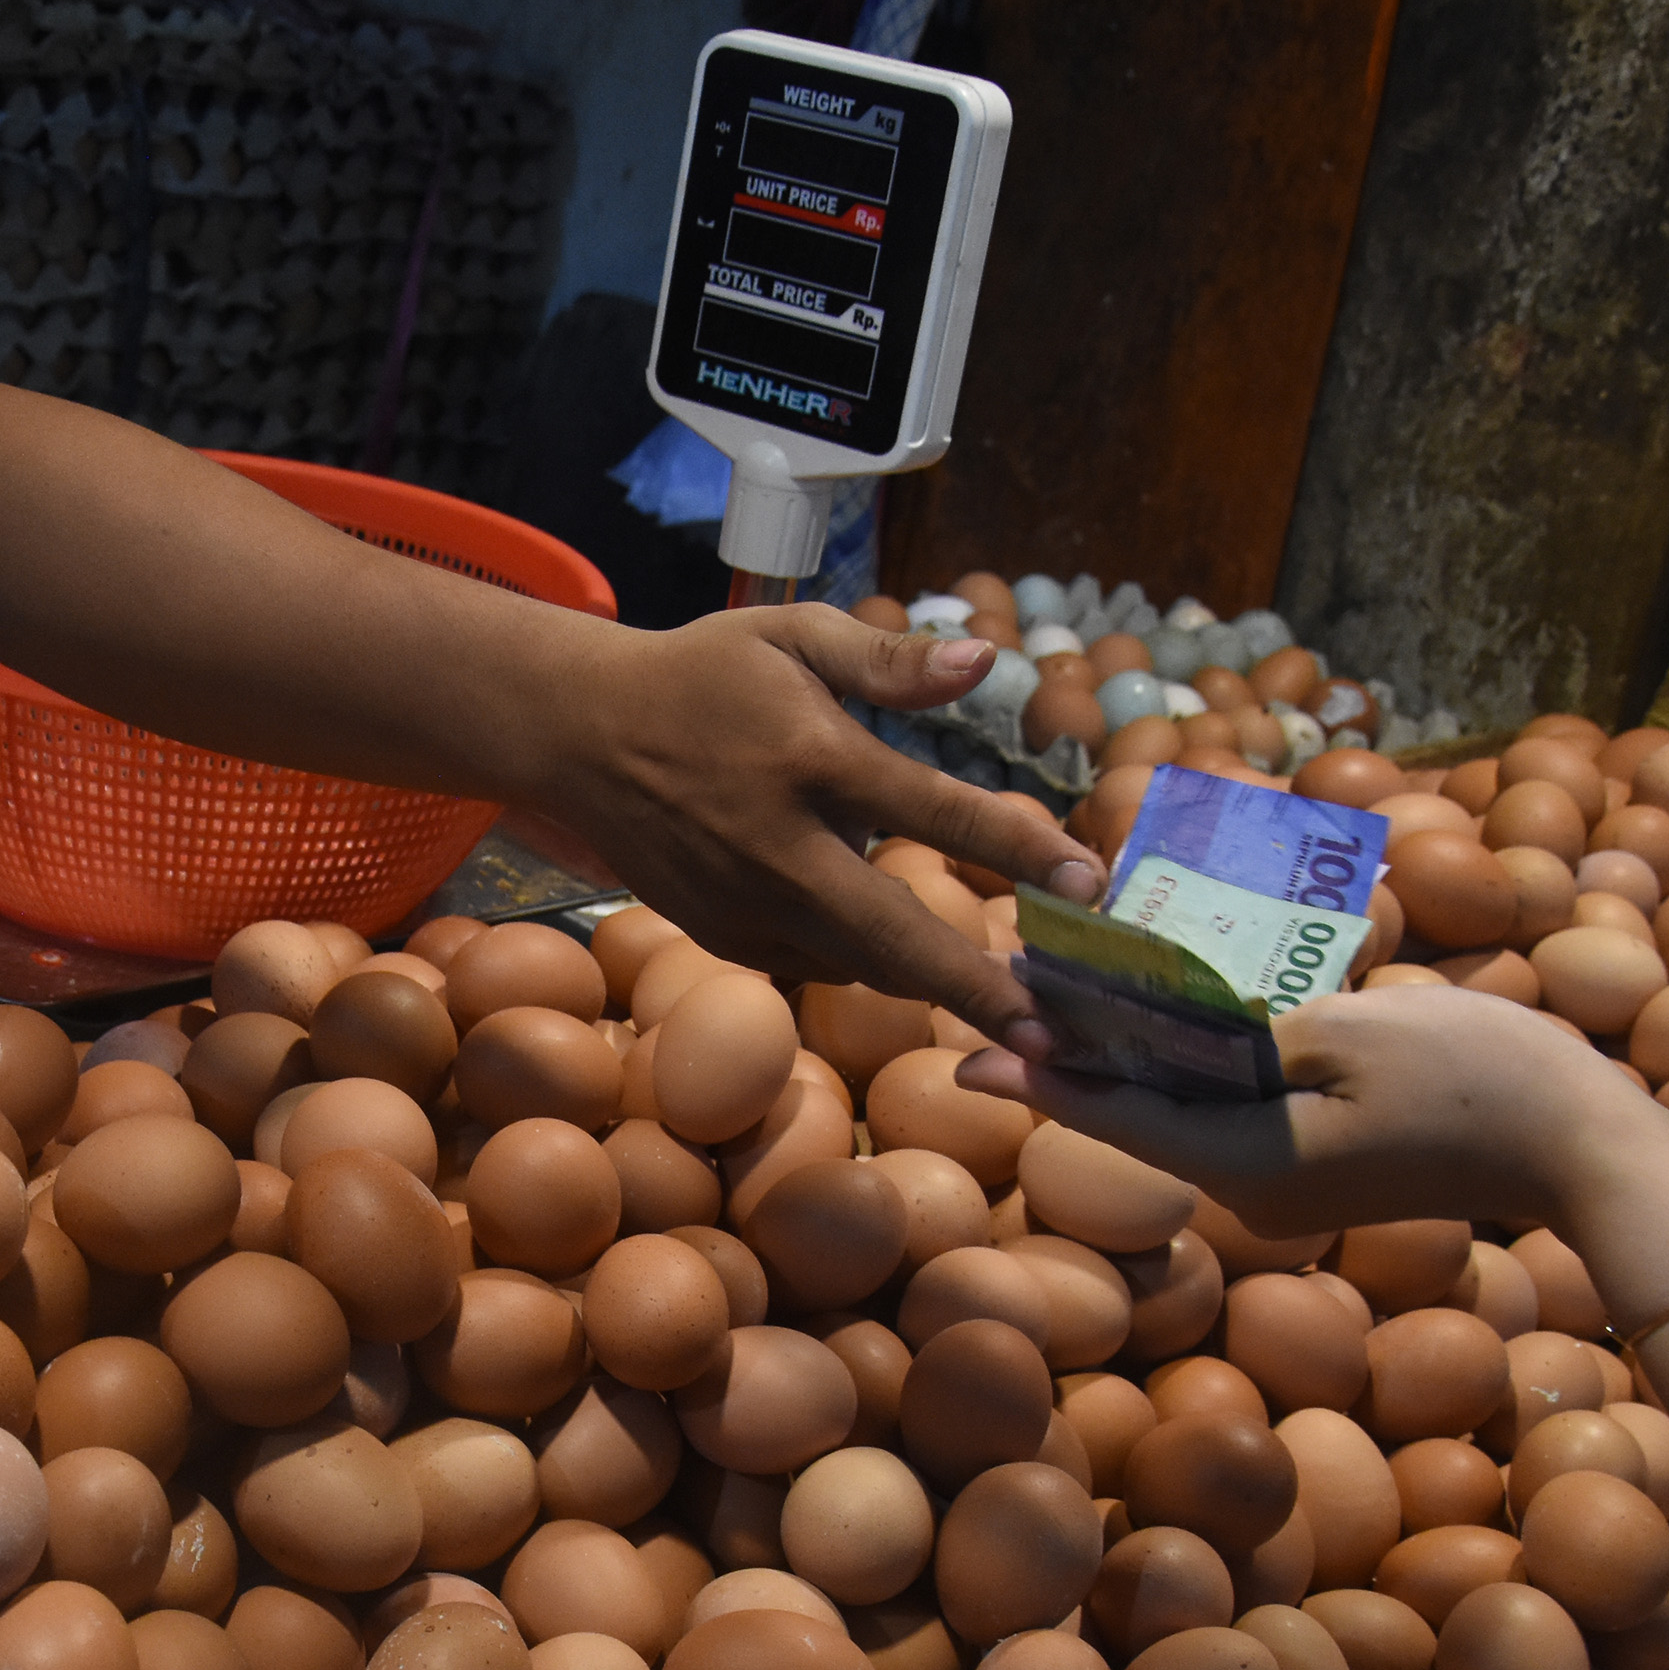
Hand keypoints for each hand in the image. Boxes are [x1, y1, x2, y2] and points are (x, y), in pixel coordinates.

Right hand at [534, 605, 1101, 1042]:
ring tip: (1011, 1002)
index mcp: (811, 759)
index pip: (935, 812)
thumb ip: (892, 656)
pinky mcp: (723, 936)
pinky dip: (866, 960)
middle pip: (897, 937)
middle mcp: (779, 847)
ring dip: (934, 982)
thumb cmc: (705, 675)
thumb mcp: (795, 636)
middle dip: (980, 991)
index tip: (1088, 882)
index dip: (1019, 849)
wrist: (580, 735)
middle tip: (1056, 1033)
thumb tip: (984, 661)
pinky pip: (816, 963)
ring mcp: (745, 903)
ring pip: (862, 963)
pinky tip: (904, 947)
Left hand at [953, 980, 1668, 1235]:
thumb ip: (1248, 1035)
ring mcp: (1286, 1186)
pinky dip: (1201, 1060)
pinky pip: (1238, 1110)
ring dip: (1137, 1047)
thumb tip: (1172, 1035)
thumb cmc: (1478, 1080)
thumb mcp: (1352, 1034)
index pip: (1118, 1116)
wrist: (1585, 1148)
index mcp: (1247, 1166)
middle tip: (1013, 977)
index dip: (1040, 1079)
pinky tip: (1177, 1008)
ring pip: (1188, 1107)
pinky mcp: (1320, 1168)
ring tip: (1075, 979)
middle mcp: (1251, 1191)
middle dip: (1081, 1046)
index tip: (968, 1053)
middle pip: (1144, 1110)